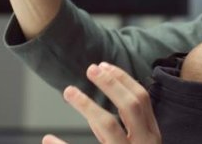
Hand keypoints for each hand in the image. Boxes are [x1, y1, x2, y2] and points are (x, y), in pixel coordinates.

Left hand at [42, 62, 160, 143]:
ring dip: (87, 104)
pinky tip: (48, 139)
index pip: (141, 99)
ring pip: (108, 125)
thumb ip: (126, 129)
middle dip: (111, 83)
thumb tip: (104, 99)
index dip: (122, 79)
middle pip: (131, 104)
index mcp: (153, 136)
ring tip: (69, 91)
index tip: (103, 66)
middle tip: (90, 68)